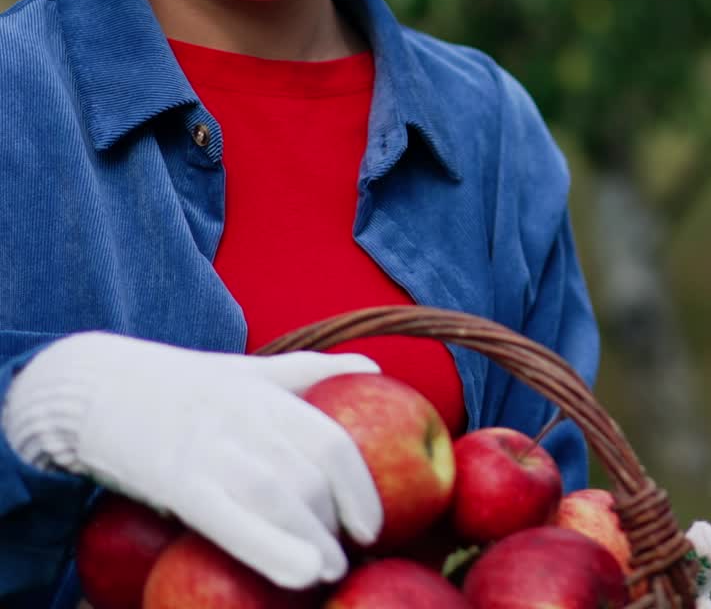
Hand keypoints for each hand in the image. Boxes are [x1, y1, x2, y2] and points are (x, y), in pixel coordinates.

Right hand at [1, 332, 382, 587]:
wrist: (100, 387)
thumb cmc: (188, 386)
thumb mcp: (254, 368)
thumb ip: (313, 372)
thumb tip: (376, 370)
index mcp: (271, 393)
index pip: (333, 443)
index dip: (362, 488)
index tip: (373, 525)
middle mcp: (249, 419)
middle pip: (311, 478)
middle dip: (335, 524)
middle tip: (346, 554)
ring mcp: (214, 451)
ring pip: (281, 499)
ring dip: (314, 543)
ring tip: (328, 572)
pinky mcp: (180, 482)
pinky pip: (232, 521)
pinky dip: (271, 550)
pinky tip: (300, 575)